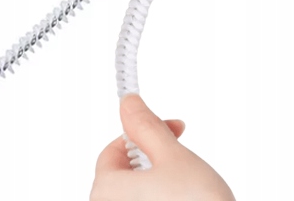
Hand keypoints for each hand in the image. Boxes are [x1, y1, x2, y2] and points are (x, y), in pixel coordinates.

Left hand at [91, 95, 235, 200]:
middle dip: (151, 159)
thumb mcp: (173, 156)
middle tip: (180, 156)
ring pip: (134, 195)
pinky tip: (184, 200)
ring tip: (187, 185)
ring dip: (156, 183)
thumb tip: (128, 103)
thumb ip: (147, 126)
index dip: (143, 134)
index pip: (112, 151)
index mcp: (105, 192)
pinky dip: (159, 200)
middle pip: (121, 175)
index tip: (172, 129)